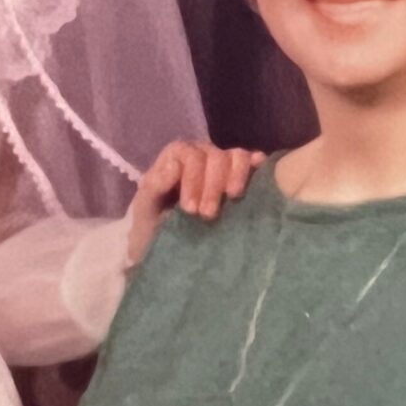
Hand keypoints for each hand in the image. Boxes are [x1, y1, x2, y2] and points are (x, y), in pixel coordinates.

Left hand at [125, 141, 262, 267]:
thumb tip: (175, 165)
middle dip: (212, 185)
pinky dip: (256, 165)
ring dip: (236, 175)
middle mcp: (200, 156)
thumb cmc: (151, 227)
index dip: (193, 179)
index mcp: (175, 158)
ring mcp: (222, 166)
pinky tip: (260, 174)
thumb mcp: (144, 210)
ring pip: (235, 156)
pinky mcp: (240, 178)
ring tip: (233, 197)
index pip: (189, 155)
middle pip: (214, 156)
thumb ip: (154, 186)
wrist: (164, 250)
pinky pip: (251, 163)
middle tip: (207, 214)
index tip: (190, 209)